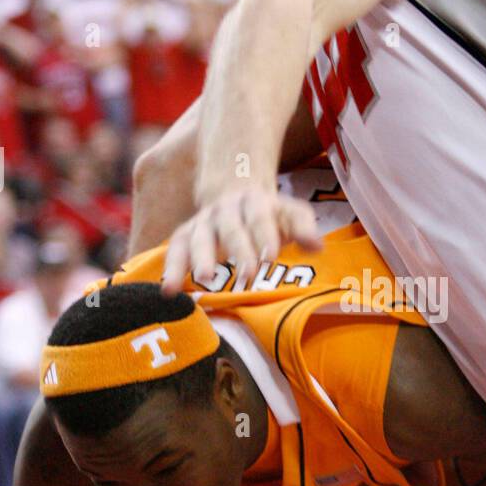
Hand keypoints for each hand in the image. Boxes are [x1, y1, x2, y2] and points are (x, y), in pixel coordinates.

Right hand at [161, 185, 320, 293]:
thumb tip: (317, 245)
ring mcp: (202, 222)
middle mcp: (224, 209)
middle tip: (247, 275)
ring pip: (198, 238)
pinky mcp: (184, 236)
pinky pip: (174, 251)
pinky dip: (170, 270)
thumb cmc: (270, 216)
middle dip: (238, 250)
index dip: (265, 236)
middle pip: (230, 229)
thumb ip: (303, 228)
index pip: (260, 218)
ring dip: (200, 259)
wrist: (236, 194)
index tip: (271, 257)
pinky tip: (168, 290)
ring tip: (205, 279)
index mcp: (254, 202)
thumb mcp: (291, 214)